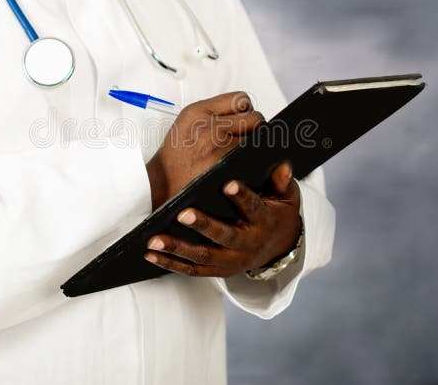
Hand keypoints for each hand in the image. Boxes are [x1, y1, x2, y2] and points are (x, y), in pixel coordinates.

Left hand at [144, 162, 302, 277]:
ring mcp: (231, 260)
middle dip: (204, 225)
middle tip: (183, 213)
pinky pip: (192, 270)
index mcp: (264, 222)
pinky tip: (150, 255)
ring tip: (154, 240)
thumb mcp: (286, 197)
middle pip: (224, 236)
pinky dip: (170, 264)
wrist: (278, 247)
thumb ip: (282, 182)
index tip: (228, 184)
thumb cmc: (276, 213)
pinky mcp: (217, 271)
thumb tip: (283, 166)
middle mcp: (247, 244)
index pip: (254, 208)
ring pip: (203, 257)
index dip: (242, 197)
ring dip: (177, 248)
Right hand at [146, 91, 263, 209]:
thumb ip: (212, 114)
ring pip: (257, 139)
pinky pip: (252, 158)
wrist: (162, 184)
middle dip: (253, 127)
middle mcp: (209, 126)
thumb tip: (243, 111)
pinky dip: (251, 161)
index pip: (240, 99)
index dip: (244, 110)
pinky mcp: (226, 165)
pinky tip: (239, 164)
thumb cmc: (175, 158)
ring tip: (238, 152)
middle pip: (254, 117)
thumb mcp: (186, 124)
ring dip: (252, 145)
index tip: (241, 119)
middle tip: (244, 137)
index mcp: (198, 112)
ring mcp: (219, 146)